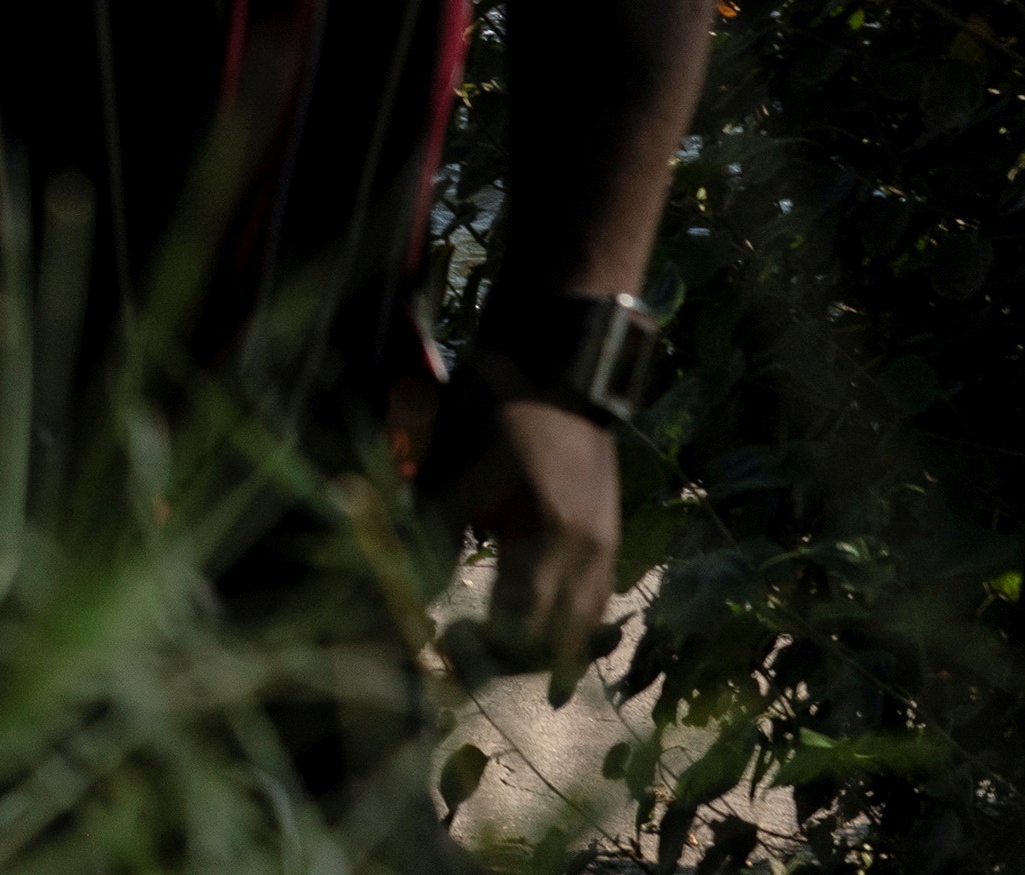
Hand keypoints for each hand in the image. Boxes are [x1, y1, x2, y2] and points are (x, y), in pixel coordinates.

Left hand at [431, 383, 623, 702]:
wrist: (555, 365)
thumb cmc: (490, 409)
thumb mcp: (451, 469)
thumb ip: (435, 534)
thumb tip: (415, 593)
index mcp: (549, 536)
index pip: (523, 630)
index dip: (483, 651)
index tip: (445, 642)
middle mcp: (589, 551)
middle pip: (561, 642)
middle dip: (511, 658)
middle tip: (462, 651)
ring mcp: (607, 544)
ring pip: (584, 625)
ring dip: (543, 646)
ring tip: (492, 645)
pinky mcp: (609, 535)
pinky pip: (594, 598)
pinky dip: (566, 621)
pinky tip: (534, 627)